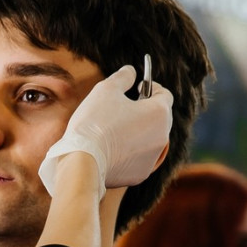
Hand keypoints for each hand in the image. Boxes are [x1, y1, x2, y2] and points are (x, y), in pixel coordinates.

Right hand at [39, 68, 173, 196]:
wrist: (82, 162)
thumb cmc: (95, 122)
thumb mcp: (106, 89)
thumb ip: (123, 77)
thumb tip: (130, 72)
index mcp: (159, 113)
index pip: (164, 94)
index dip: (150, 87)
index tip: (137, 87)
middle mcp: (162, 136)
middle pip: (158, 118)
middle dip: (144, 110)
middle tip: (124, 107)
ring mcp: (153, 158)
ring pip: (148, 139)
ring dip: (137, 132)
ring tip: (114, 129)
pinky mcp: (141, 174)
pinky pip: (139, 158)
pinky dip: (129, 152)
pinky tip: (111, 149)